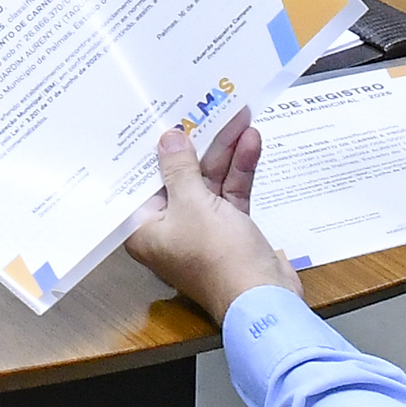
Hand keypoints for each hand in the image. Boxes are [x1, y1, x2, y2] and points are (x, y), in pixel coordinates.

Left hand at [122, 121, 294, 318]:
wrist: (264, 298)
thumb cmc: (218, 259)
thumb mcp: (193, 205)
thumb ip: (180, 167)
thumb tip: (169, 138)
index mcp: (145, 228)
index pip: (141, 181)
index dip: (150, 149)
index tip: (155, 117)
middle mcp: (169, 227)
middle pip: (179, 176)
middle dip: (198, 143)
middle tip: (206, 108)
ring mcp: (202, 228)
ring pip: (209, 180)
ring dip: (225, 150)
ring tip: (239, 115)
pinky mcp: (230, 229)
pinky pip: (230, 192)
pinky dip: (240, 169)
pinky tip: (251, 142)